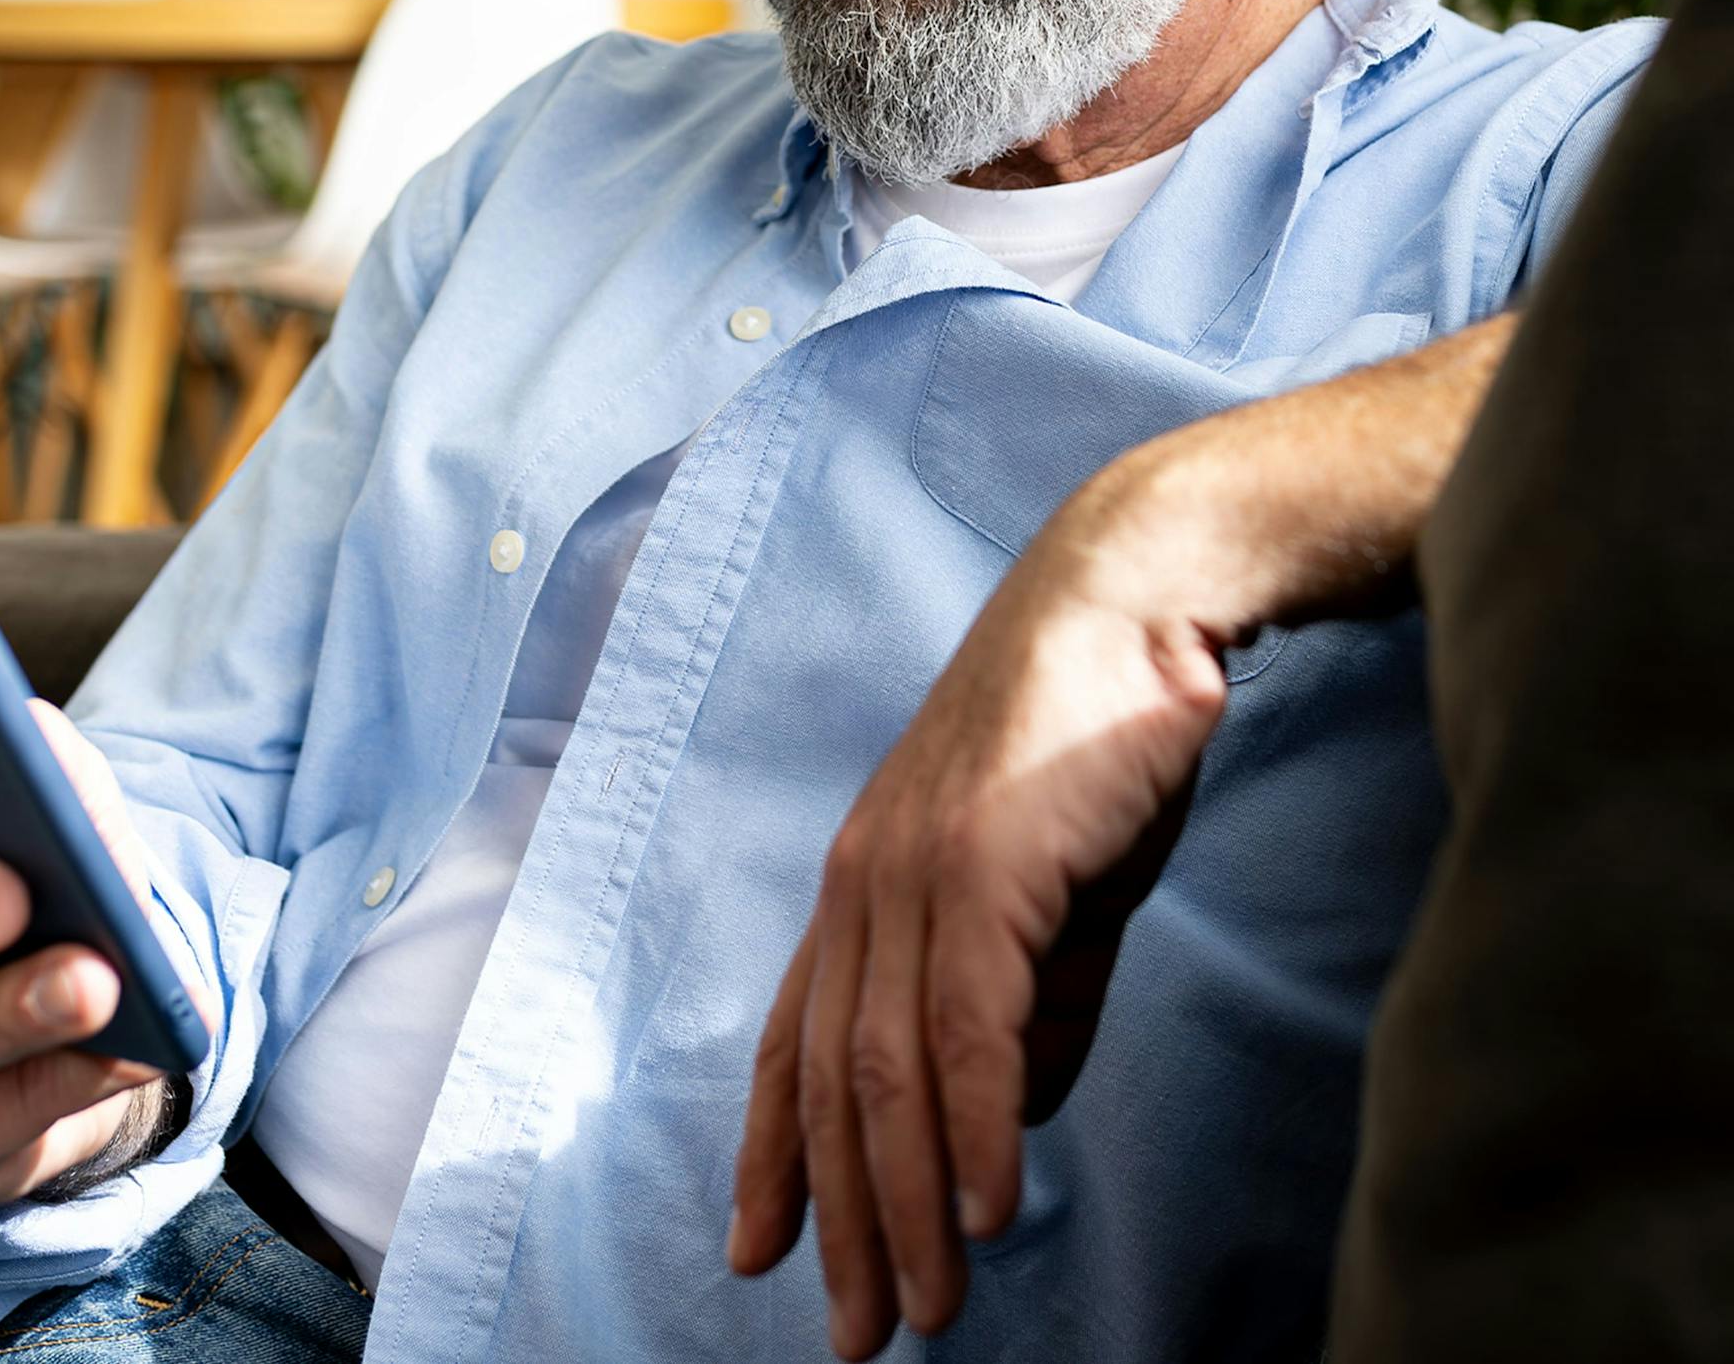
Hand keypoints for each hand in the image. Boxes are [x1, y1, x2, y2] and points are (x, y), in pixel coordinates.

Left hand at [727, 466, 1233, 1357]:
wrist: (1135, 604)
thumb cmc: (1098, 744)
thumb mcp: (1056, 898)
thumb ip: (1030, 1004)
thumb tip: (1009, 1115)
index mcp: (866, 880)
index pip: (795, 1037)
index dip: (771, 1150)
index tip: (760, 1249)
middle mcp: (864, 877)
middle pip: (831, 1077)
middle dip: (840, 1215)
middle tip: (862, 1332)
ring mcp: (914, 865)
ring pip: (887, 1066)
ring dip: (906, 1202)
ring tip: (930, 1307)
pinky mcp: (983, 860)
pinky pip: (967, 1022)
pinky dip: (974, 1127)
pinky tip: (989, 1207)